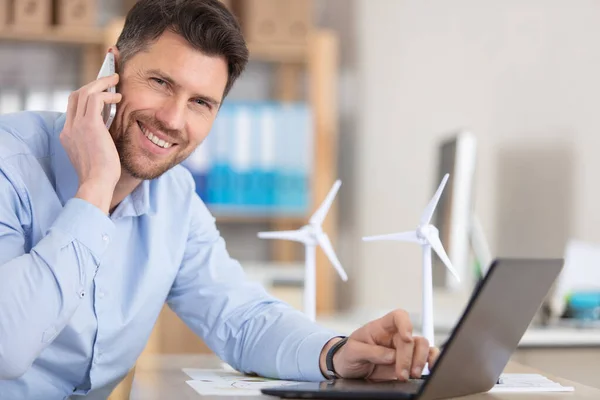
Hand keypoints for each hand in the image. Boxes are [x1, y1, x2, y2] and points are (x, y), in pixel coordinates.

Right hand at [60, 73, 121, 213]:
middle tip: (109, 79)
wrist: (97, 184)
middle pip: (76, 95)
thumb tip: (107, 129)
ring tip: (116, 80)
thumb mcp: (95, 154)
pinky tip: (118, 98)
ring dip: (101, 83)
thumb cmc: (102, 175)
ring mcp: (77, 126)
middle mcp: (69, 128)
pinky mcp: (89, 125)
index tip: (101, 91)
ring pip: (85, 92)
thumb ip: (96, 139)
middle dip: (93, 83)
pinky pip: (95, 99)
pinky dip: (107, 94)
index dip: (86, 95)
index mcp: (68, 135)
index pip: (73, 106)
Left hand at [320, 310, 439, 380]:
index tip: (406, 338)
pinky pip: (426, 358)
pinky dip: (431, 362)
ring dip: (420, 361)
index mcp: (380, 328)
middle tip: (401, 374)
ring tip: (411, 375)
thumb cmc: (349, 355)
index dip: (405, 324)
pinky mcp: (408, 363)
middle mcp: (394, 336)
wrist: (349, 370)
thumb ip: (371, 352)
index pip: (398, 316)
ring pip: (422, 347)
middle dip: (408, 357)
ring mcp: (403, 350)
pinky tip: (428, 370)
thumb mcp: (352, 352)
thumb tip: (391, 356)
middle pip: (411, 338)